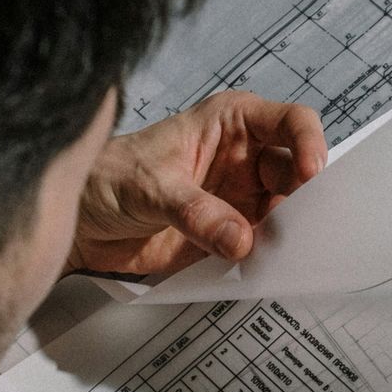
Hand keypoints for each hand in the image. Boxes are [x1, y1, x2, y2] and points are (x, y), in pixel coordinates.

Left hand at [67, 91, 328, 275]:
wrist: (80, 222)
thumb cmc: (106, 177)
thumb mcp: (150, 187)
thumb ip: (196, 212)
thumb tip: (241, 238)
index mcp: (231, 124)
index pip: (291, 122)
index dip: (310, 143)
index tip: (312, 174)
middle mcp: (244, 159)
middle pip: (298, 174)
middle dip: (305, 199)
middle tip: (302, 225)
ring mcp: (241, 199)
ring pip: (288, 213)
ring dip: (289, 233)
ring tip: (285, 252)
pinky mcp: (232, 235)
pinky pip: (265, 247)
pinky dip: (270, 259)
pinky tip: (267, 268)